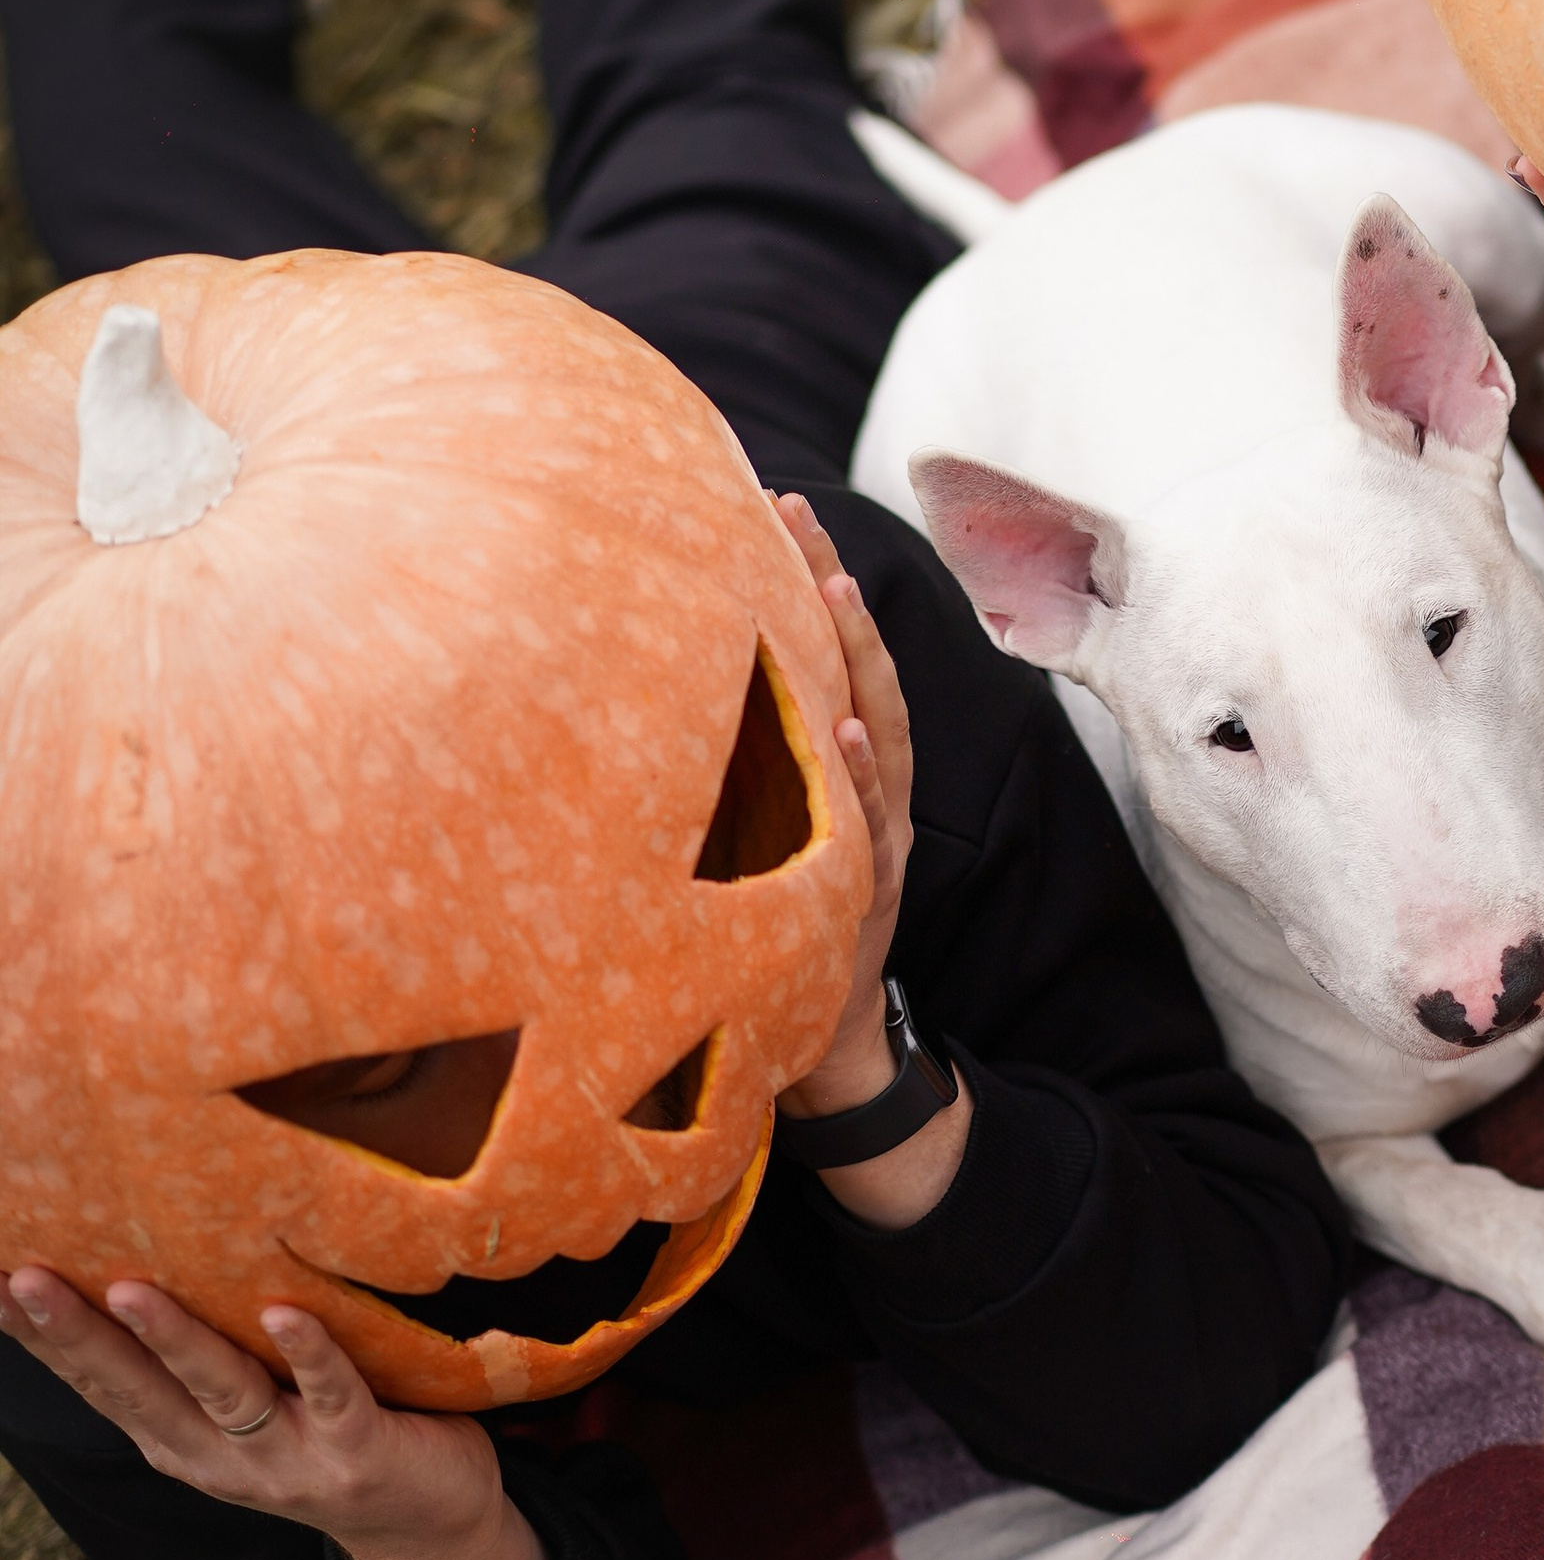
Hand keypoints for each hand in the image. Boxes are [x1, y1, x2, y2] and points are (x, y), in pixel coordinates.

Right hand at [0, 1269, 546, 1559]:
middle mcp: (222, 1458)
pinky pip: (333, 1395)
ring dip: (174, 1342)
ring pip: (224, 1393)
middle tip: (25, 1278)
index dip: (44, 1339)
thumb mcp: (248, 1410)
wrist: (433, 1533)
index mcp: (184, 1443)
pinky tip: (280, 1313)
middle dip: (76, 1336)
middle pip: (138, 1391)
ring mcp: (291, 1459)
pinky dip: (307, 1353)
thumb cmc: (331, 1439)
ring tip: (128, 1290)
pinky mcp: (361, 1453)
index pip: (100, 1384)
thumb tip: (149, 1262)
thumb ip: (204, 1359)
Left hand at [769, 492, 971, 1228]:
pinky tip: (851, 733)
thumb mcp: (755, 848)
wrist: (818, 1052)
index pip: (833, 662)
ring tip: (834, 592)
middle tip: (795, 516)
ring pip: (879, 735)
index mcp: (842, 778)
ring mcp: (873, 844)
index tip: (774, 507)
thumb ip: (738, 782)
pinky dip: (867, 777)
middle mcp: (870, 798)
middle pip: (860, 673)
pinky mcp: (863, 897)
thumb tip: (650, 708)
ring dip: (858, 661)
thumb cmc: (774, 937)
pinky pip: (869, 827)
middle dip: (831, 591)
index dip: (812, 584)